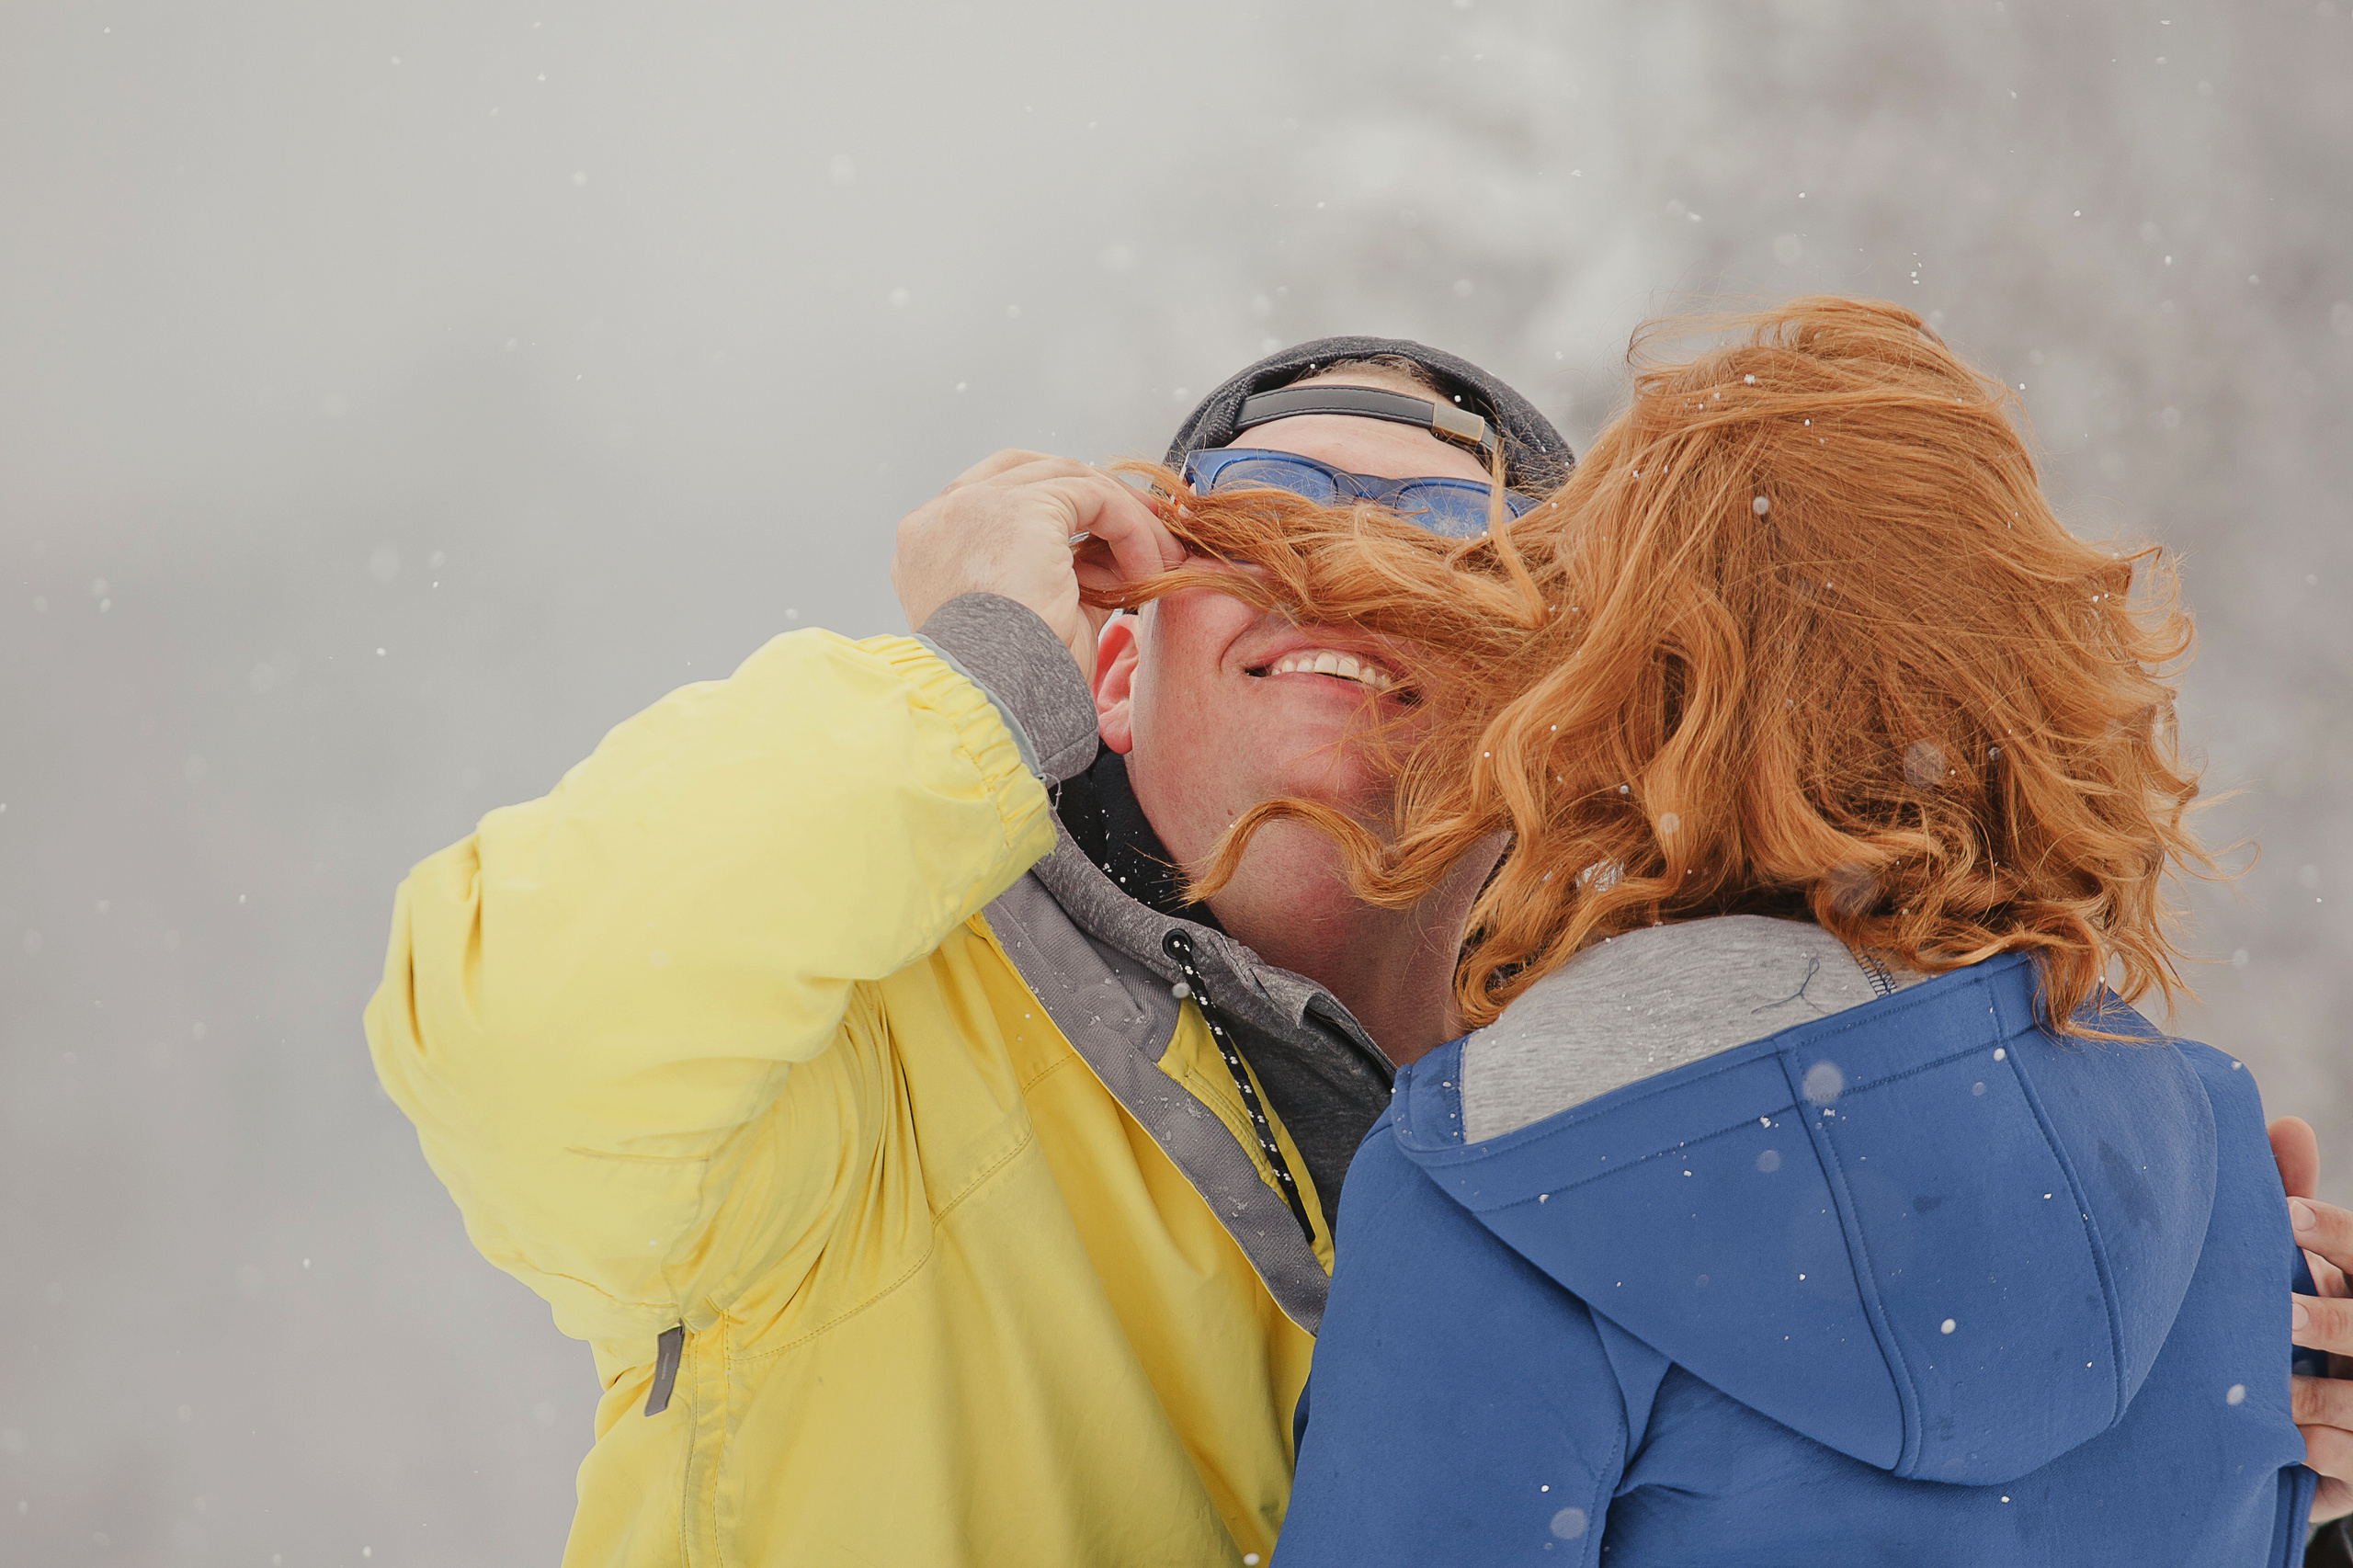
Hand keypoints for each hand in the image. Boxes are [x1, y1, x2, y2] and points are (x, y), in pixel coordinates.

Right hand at [892, 450, 1184, 683]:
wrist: (995, 701)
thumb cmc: (1010, 684)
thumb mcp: (1037, 618)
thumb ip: (1066, 576)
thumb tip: (1111, 556)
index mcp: (930, 546)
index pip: (995, 498)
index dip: (1057, 510)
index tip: (1104, 537)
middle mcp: (942, 516)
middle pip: (1028, 472)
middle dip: (1092, 497)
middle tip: (1142, 529)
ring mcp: (974, 504)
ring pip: (1067, 480)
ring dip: (1120, 515)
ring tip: (1157, 554)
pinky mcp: (1018, 508)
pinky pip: (1094, 497)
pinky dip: (1130, 526)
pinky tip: (1149, 564)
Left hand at [2271, 1116, 2352, 1522]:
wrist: (2340, 1418)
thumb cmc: (2317, 1313)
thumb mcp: (2311, 1264)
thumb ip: (2293, 1199)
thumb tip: (2285, 1123)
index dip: (2332, 1233)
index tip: (2287, 1218)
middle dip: (2331, 1322)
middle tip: (2281, 1315)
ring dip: (2316, 1397)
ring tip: (2269, 1391)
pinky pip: (2349, 1464)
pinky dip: (2320, 1458)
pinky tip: (2285, 1448)